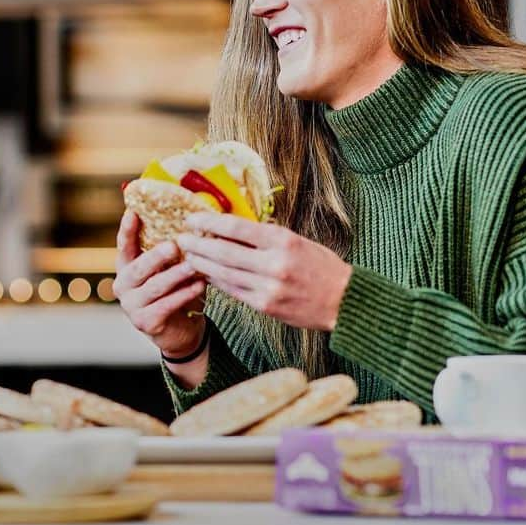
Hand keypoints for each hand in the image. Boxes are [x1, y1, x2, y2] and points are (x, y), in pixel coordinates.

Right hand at [113, 210, 206, 358]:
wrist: (180, 330)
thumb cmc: (174, 291)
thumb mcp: (169, 269)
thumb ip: (170, 251)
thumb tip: (189, 223)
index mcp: (126, 267)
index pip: (124, 246)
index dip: (127, 230)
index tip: (133, 213)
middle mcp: (123, 286)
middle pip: (137, 268)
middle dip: (156, 256)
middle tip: (174, 246)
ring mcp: (131, 305)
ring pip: (154, 287)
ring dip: (175, 275)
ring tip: (193, 266)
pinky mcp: (145, 322)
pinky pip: (166, 305)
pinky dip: (184, 294)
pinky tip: (199, 286)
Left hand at [175, 213, 351, 331]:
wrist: (344, 301)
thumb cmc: (321, 266)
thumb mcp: (297, 241)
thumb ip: (265, 236)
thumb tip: (229, 228)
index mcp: (282, 240)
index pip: (236, 227)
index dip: (210, 222)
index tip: (193, 219)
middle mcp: (274, 263)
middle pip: (224, 251)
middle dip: (198, 244)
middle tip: (181, 239)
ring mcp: (268, 287)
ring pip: (223, 273)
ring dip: (202, 264)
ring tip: (188, 256)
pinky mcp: (265, 306)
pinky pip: (233, 291)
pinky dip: (217, 281)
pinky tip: (206, 275)